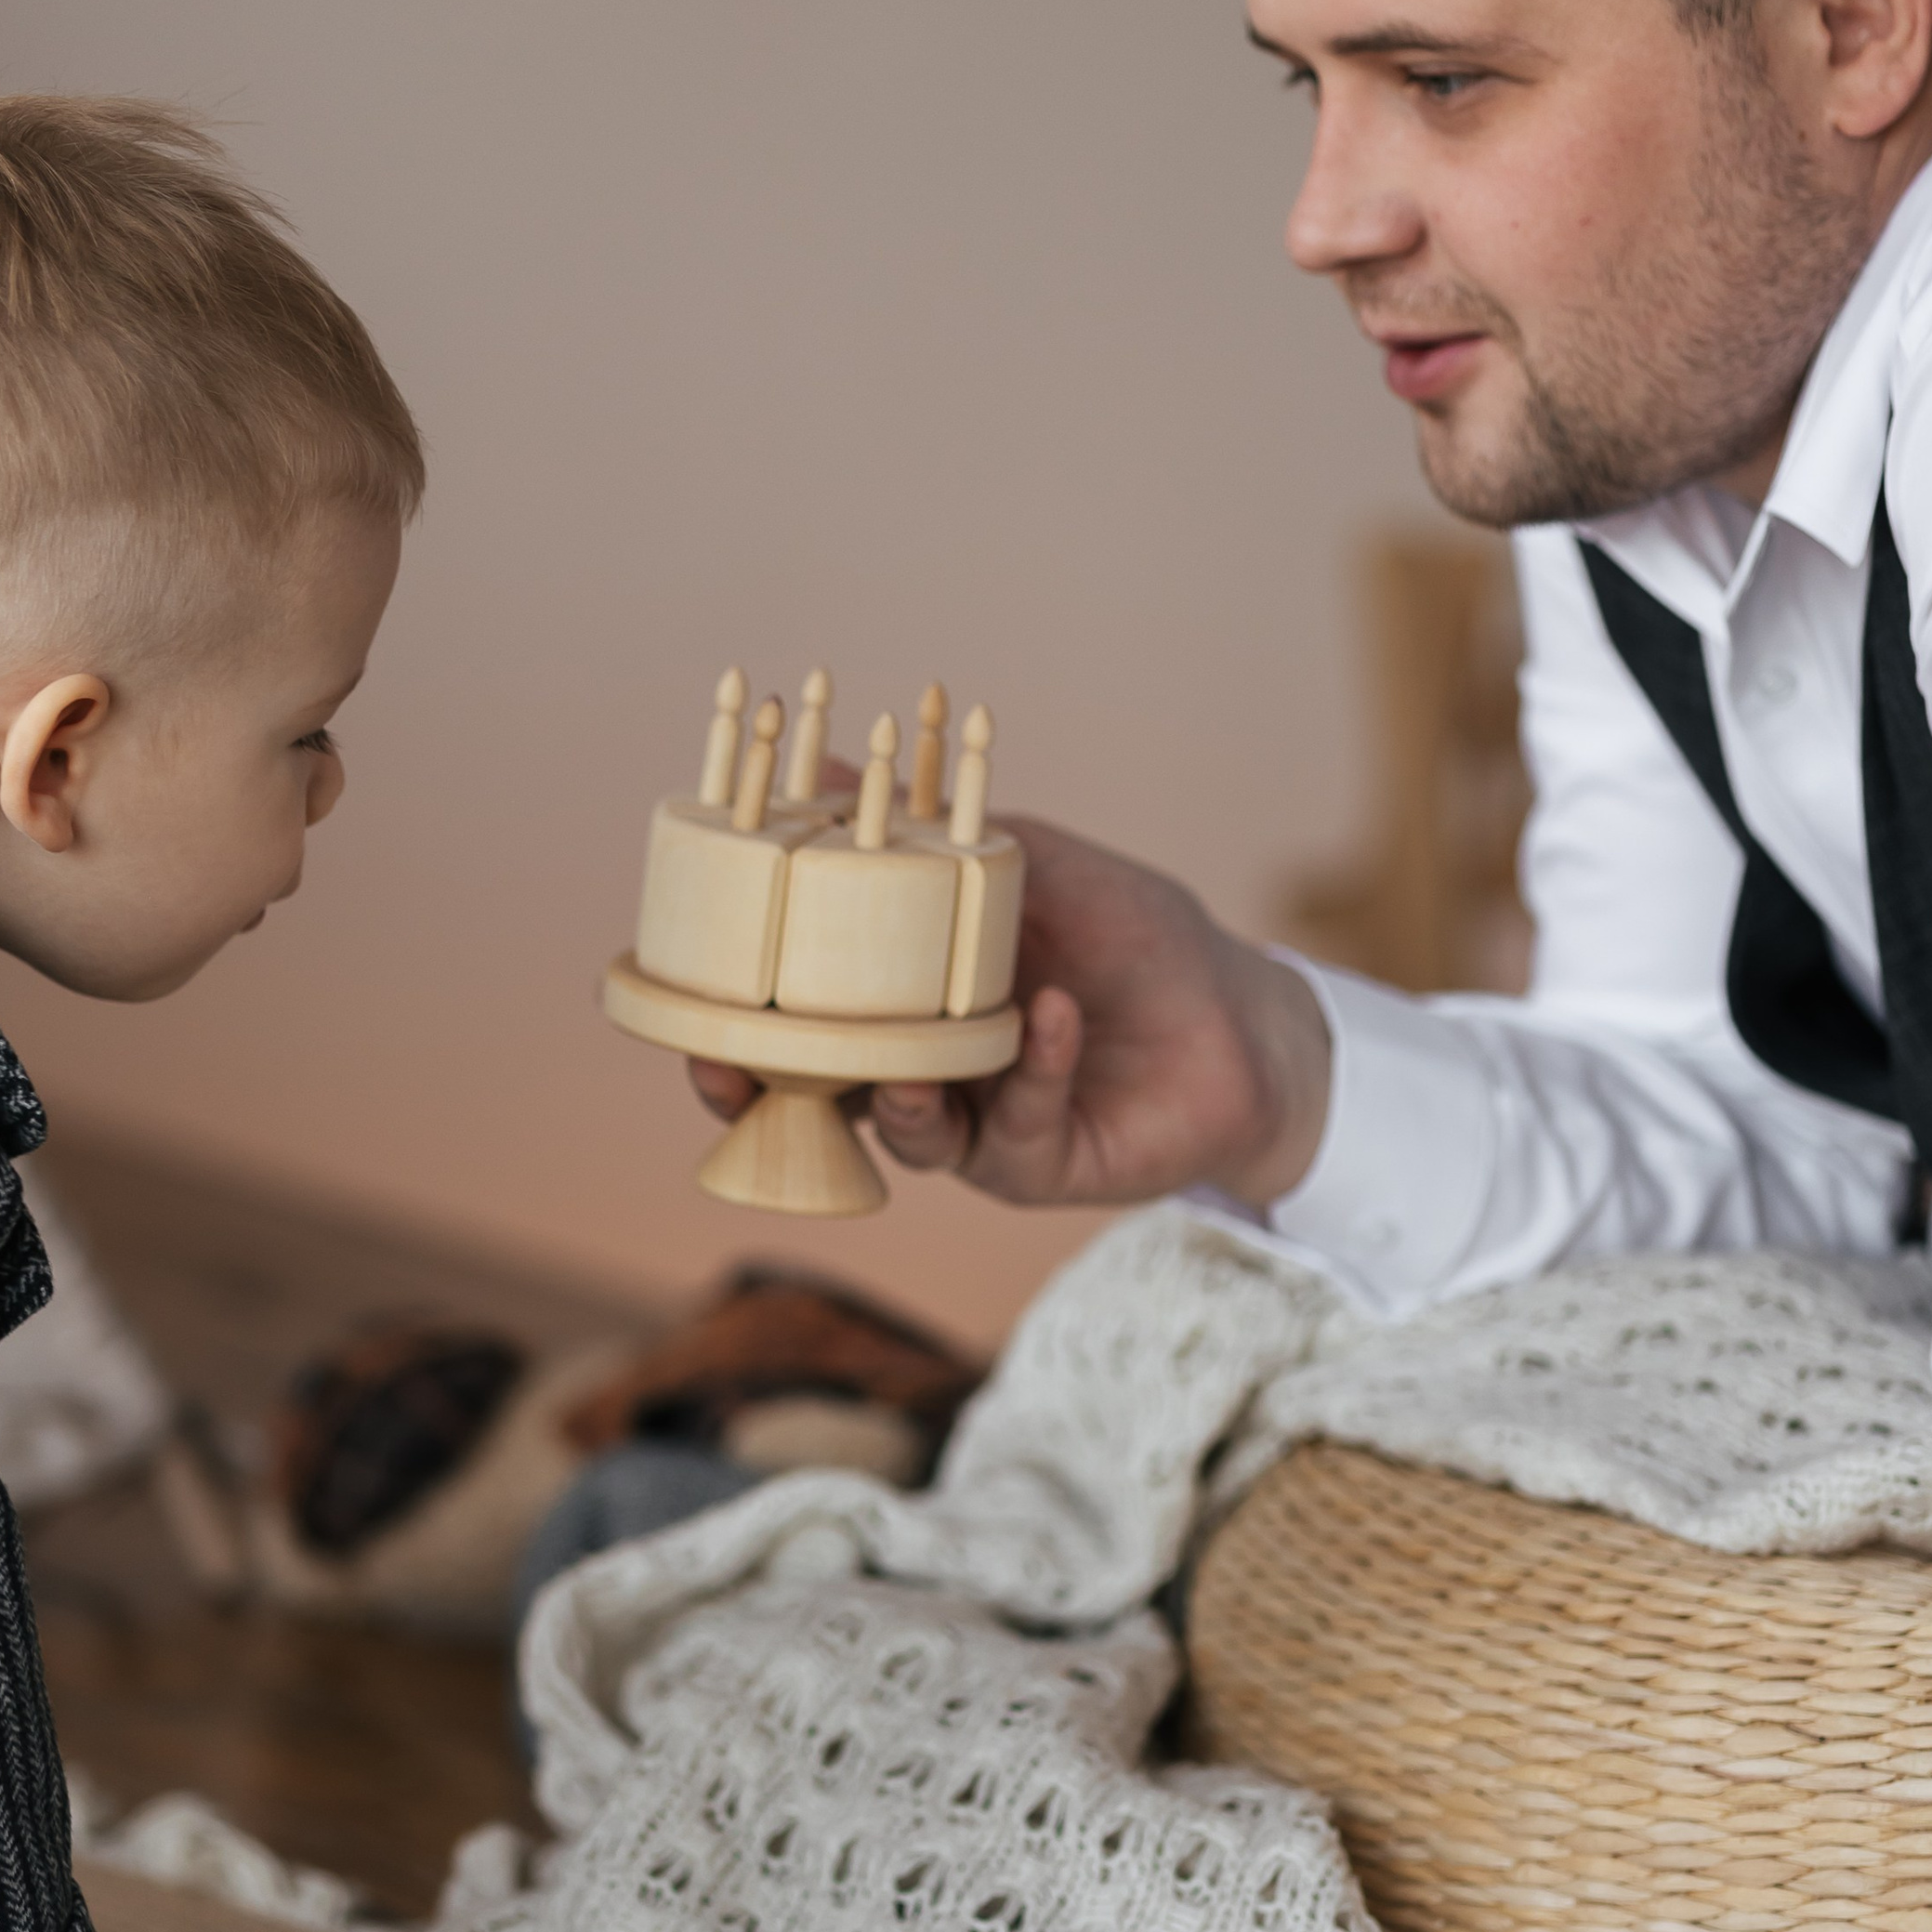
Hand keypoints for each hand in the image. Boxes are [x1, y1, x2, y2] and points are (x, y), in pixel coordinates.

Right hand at [689, 815, 1332, 1210]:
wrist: (1239, 1012)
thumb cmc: (1129, 934)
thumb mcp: (1028, 859)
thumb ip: (930, 831)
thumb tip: (819, 766)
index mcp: (902, 1009)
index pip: (797, 1030)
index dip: (737, 1034)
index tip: (692, 1021)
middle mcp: (924, 1076)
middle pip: (821, 1102)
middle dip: (774, 1094)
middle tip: (744, 1073)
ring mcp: (979, 1129)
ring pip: (908, 1134)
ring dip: (901, 1098)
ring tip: (912, 1060)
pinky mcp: (1042, 1164)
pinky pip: (1017, 1127)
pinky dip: (1031, 1069)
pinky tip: (1053, 1015)